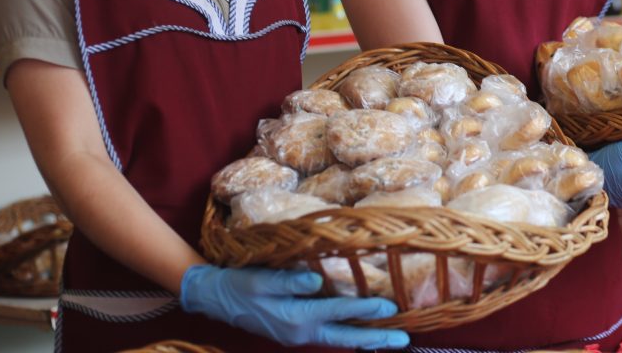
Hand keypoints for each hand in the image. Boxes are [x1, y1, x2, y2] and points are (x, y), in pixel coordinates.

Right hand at [180, 264, 409, 348]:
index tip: (391, 307)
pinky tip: (363, 334)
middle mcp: (302, 333)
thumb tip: (316, 281)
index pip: (339, 313)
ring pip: (340, 340)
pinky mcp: (297, 332)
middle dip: (376, 340)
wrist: (217, 299)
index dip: (366, 309)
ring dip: (366, 340)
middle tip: (404, 341)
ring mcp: (300, 336)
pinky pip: (330, 336)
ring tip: (392, 339)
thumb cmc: (240, 285)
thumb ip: (289, 282)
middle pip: (346, 338)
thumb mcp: (262, 280)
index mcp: (296, 318)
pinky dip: (349, 335)